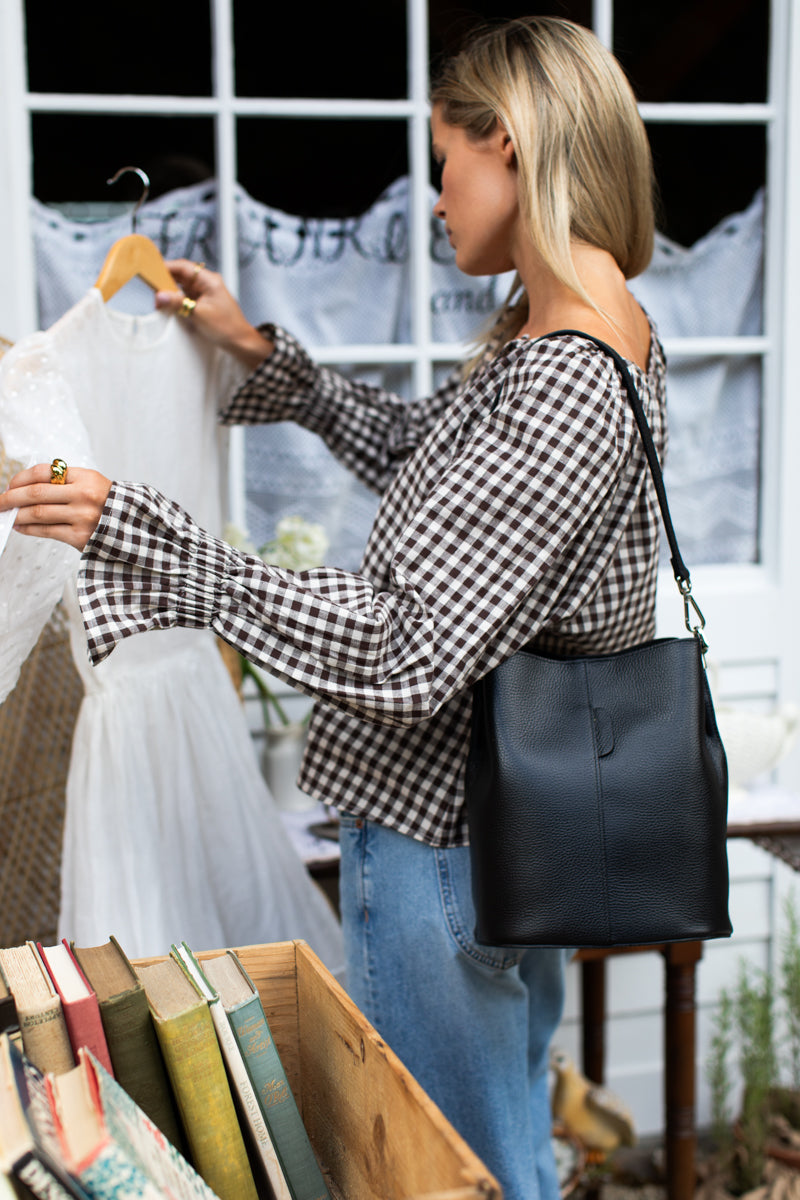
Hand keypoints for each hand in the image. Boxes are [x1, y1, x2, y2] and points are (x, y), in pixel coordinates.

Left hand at [0, 463, 111, 550]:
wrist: (132, 527)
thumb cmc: (106, 503)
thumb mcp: (91, 482)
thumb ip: (63, 481)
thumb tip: (23, 488)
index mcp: (85, 477)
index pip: (44, 471)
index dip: (21, 477)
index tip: (10, 484)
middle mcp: (83, 495)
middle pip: (36, 493)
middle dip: (10, 497)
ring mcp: (81, 517)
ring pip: (37, 513)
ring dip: (16, 514)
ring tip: (7, 515)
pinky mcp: (79, 537)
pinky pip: (45, 531)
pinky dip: (28, 529)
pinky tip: (20, 527)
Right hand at [155, 260, 273, 369]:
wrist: (239, 342)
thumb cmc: (226, 327)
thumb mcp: (198, 314)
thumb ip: (178, 303)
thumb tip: (160, 295)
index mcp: (209, 280)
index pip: (183, 267)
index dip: (166, 267)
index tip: (151, 270)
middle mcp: (206, 283)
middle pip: (181, 275)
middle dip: (165, 280)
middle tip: (151, 286)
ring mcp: (204, 293)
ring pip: (181, 286)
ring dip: (170, 291)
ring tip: (158, 298)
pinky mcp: (202, 303)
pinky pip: (185, 296)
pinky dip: (175, 299)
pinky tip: (168, 305)